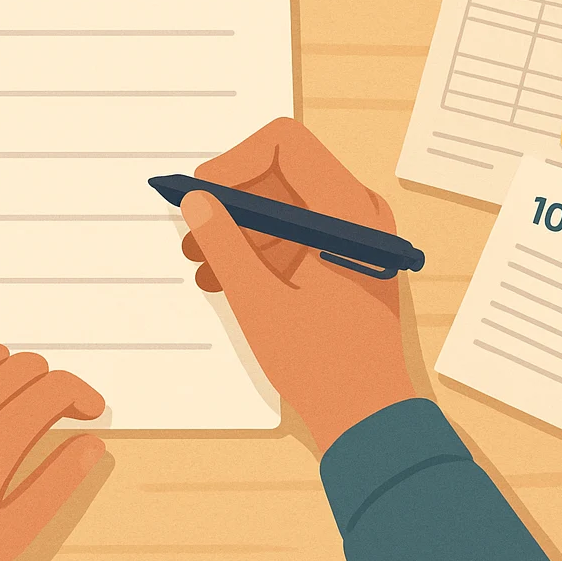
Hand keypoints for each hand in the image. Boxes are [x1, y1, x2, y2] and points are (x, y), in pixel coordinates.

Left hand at [0, 344, 106, 560]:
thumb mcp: (6, 535)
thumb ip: (56, 484)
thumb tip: (91, 444)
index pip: (53, 389)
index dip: (81, 392)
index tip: (87, 408)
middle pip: (22, 365)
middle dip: (49, 382)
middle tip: (52, 410)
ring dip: (7, 373)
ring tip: (10, 404)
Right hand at [181, 117, 415, 450]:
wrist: (368, 416)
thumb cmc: (323, 364)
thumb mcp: (258, 300)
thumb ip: (223, 243)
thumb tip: (196, 201)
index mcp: (346, 211)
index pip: (285, 144)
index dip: (235, 161)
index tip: (203, 195)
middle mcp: (357, 212)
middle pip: (281, 173)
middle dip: (231, 200)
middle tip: (193, 231)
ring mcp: (354, 236)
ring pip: (283, 204)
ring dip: (239, 227)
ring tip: (201, 263)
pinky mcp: (346, 258)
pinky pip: (295, 232)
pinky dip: (259, 248)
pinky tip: (224, 279)